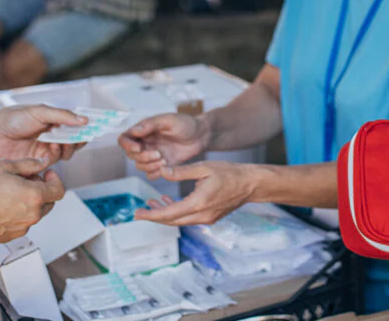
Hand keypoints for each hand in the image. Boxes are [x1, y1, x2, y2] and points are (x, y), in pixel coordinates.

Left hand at [0, 105, 87, 163]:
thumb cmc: (12, 118)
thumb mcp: (39, 111)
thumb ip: (62, 116)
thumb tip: (84, 120)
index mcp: (53, 119)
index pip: (75, 122)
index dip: (86, 124)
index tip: (98, 125)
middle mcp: (52, 133)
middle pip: (75, 138)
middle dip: (80, 138)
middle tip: (80, 137)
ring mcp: (46, 147)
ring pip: (67, 151)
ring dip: (69, 147)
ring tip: (62, 143)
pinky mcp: (39, 160)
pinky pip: (55, 161)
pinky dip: (57, 155)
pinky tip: (52, 148)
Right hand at [0, 158, 65, 243]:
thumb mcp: (4, 166)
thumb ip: (28, 164)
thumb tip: (41, 163)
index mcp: (34, 196)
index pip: (59, 189)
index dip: (55, 179)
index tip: (46, 174)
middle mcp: (33, 214)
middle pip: (49, 201)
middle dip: (41, 189)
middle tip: (25, 180)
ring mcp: (23, 227)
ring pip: (35, 212)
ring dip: (29, 201)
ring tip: (10, 192)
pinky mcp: (13, 235)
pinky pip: (23, 222)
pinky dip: (19, 213)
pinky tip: (3, 205)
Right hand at [118, 113, 209, 178]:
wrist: (201, 135)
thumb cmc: (186, 124)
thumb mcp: (169, 120)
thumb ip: (151, 124)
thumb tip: (135, 131)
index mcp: (144, 130)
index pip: (124, 139)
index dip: (127, 145)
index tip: (138, 148)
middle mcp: (145, 143)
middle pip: (131, 155)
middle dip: (143, 157)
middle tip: (158, 154)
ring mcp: (152, 154)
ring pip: (140, 166)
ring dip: (149, 166)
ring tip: (164, 160)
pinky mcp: (161, 165)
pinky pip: (150, 174)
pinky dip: (155, 173)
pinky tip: (166, 166)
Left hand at [134, 161, 255, 225]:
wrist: (251, 184)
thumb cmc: (229, 173)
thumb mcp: (203, 167)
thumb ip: (181, 171)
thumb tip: (162, 172)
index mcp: (199, 203)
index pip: (169, 214)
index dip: (151, 215)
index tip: (137, 214)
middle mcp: (202, 215)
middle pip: (172, 221)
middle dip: (154, 216)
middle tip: (139, 211)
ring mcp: (207, 218)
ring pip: (180, 220)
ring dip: (165, 214)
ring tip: (152, 203)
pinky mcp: (210, 217)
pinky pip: (188, 217)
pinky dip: (176, 212)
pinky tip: (169, 202)